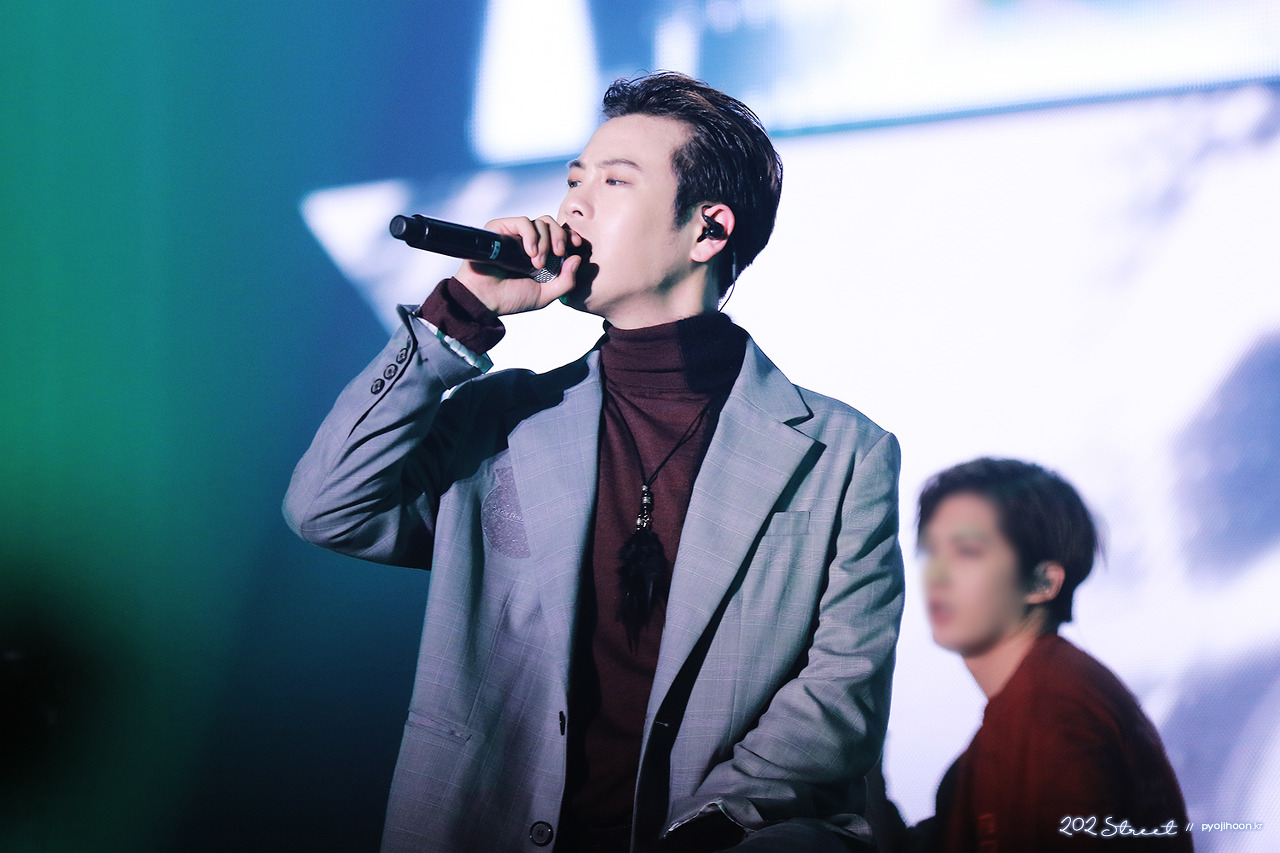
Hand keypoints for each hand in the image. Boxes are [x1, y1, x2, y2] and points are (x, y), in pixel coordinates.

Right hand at [453, 215, 583, 315]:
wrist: (484, 300)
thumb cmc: (510, 298)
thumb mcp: (545, 295)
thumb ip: (565, 281)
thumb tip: (577, 259)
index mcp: (540, 254)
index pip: (559, 235)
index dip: (570, 236)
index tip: (577, 245)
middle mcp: (528, 242)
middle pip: (551, 224)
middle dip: (560, 236)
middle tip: (558, 253)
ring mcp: (514, 235)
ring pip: (540, 222)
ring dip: (544, 242)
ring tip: (537, 263)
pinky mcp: (500, 229)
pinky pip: (523, 221)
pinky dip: (531, 235)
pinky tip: (530, 252)